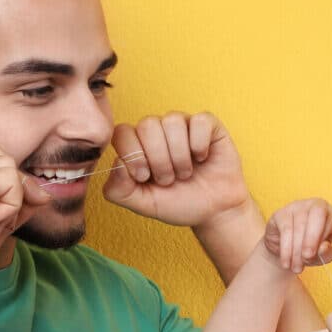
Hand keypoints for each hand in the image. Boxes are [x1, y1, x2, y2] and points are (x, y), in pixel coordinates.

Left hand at [104, 112, 250, 227]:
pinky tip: (202, 158)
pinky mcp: (208, 125)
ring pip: (172, 121)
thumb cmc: (179, 203)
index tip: (145, 177)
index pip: (122, 132)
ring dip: (179, 155)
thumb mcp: (143, 204)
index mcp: (138, 145)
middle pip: (147, 125)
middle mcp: (158, 130)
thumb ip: (119, 190)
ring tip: (186, 173)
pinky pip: (199, 121)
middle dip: (159, 159)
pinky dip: (200, 144)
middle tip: (169, 179)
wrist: (214, 211)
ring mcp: (183, 125)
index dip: (132, 155)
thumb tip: (117, 163)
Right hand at [263, 198, 331, 272]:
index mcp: (329, 214)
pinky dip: (286, 249)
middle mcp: (314, 205)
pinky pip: (285, 230)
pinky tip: (286, 262)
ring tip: (296, 267)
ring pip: (299, 226)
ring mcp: (297, 207)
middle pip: (315, 218)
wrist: (284, 251)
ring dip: (297, 250)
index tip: (313, 256)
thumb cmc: (308, 250)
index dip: (321, 239)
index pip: (329, 221)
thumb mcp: (320, 254)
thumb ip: (326, 253)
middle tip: (306, 258)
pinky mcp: (281, 213)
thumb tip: (323, 247)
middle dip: (310, 240)